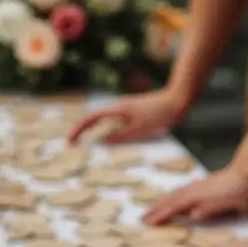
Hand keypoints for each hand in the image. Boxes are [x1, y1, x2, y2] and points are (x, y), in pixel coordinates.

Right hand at [68, 88, 184, 143]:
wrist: (176, 100)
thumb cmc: (159, 114)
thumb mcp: (139, 130)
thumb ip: (119, 136)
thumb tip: (102, 141)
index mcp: (117, 110)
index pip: (90, 118)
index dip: (78, 129)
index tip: (70, 141)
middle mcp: (118, 107)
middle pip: (94, 119)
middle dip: (83, 131)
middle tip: (74, 145)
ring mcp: (125, 109)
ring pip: (105, 121)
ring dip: (95, 132)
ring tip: (88, 145)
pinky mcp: (132, 112)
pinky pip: (116, 123)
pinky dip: (109, 131)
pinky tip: (110, 141)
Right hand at [143, 165, 247, 225]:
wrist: (247, 174)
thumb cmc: (238, 190)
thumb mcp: (224, 203)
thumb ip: (207, 209)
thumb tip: (192, 214)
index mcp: (196, 196)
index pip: (173, 207)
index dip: (159, 215)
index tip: (147, 222)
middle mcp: (193, 190)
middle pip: (169, 200)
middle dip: (155, 209)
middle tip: (142, 217)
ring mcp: (196, 186)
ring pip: (174, 195)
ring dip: (161, 202)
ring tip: (152, 208)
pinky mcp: (202, 184)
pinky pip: (181, 191)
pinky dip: (172, 196)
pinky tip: (174, 196)